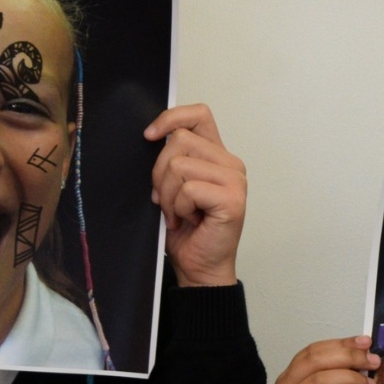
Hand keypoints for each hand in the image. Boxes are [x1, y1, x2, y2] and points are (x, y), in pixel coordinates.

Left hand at [146, 104, 246, 286]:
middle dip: (160, 173)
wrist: (199, 268)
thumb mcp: (173, 187)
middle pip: (180, 141)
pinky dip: (179, 208)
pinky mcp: (232, 199)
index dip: (171, 118)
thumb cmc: (186, 231)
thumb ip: (172, 159)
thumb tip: (152, 137)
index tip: (149, 137)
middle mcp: (231, 164)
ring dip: (169, 195)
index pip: (198, 115)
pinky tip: (187, 221)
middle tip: (166, 200)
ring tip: (177, 213)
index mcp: (217, 156)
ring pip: (180, 165)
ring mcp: (234, 180)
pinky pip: (189, 189)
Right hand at [271, 336, 380, 383]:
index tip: (366, 342)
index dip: (340, 343)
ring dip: (351, 379)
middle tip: (373, 362)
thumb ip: (345, 371)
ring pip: (320, 381)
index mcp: (290, 377)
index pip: (313, 351)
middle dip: (348, 357)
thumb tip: (367, 350)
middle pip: (315, 362)